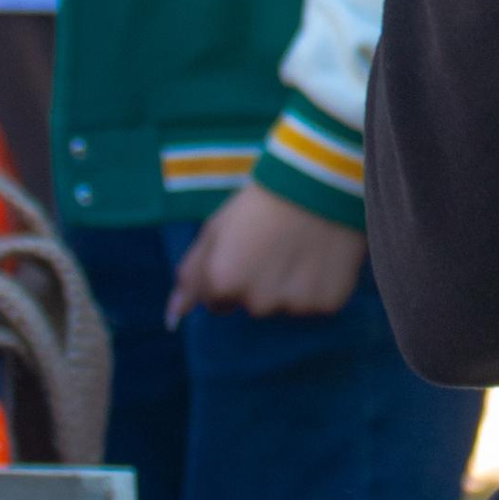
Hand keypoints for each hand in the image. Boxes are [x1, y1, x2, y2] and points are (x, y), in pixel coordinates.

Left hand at [166, 180, 366, 327]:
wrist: (319, 181)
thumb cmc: (260, 202)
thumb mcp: (215, 230)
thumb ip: (191, 275)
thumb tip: (171, 319)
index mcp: (223, 282)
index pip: (217, 302)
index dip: (230, 274)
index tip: (247, 250)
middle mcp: (256, 303)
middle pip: (253, 306)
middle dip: (259, 284)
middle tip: (275, 247)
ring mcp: (293, 306)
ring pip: (285, 307)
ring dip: (289, 287)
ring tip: (301, 250)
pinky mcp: (327, 304)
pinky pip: (316, 305)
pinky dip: (318, 287)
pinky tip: (322, 258)